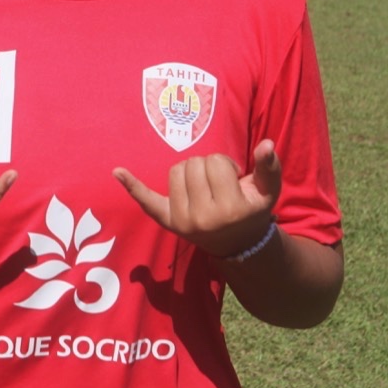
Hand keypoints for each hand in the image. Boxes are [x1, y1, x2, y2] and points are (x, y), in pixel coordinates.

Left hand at [113, 139, 281, 258]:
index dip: (225, 165)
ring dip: (190, 172)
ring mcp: (182, 222)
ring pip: (176, 172)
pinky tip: (118, 171)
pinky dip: (132, 186)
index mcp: (230, 209)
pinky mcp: (168, 222)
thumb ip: (269, 167)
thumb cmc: (252, 209)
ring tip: (205, 188)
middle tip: (219, 185)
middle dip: (207, 167)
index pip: (216, 162)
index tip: (234, 180)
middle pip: (193, 164)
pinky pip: (146, 202)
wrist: (238, 243)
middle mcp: (203, 218)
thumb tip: (267, 144)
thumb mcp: (268, 191)